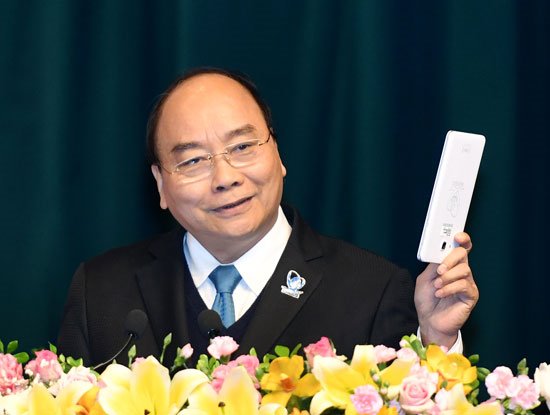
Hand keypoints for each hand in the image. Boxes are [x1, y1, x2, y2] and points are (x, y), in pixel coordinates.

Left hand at [414, 232, 478, 347]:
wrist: (430, 321)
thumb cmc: (427, 300)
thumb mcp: (425, 278)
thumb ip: (433, 265)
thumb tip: (440, 252)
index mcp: (450, 265)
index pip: (461, 248)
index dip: (462, 240)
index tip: (458, 236)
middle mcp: (461, 272)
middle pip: (463, 254)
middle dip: (450, 259)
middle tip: (439, 270)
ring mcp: (467, 283)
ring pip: (464, 270)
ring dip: (447, 277)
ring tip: (437, 286)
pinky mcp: (471, 295)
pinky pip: (464, 285)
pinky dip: (449, 288)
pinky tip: (440, 293)